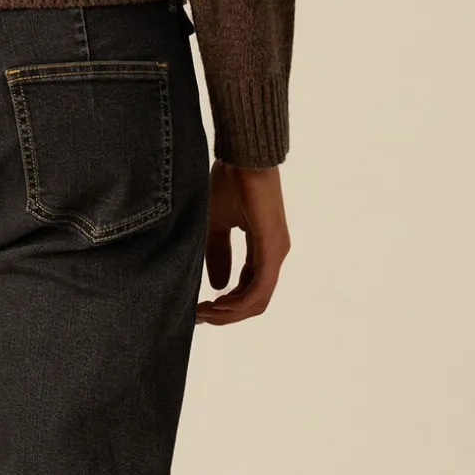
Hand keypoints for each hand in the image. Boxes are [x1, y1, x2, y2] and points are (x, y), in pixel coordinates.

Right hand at [198, 161, 289, 324]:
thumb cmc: (230, 182)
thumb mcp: (216, 224)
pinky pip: (259, 288)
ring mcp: (276, 253)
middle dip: (225, 315)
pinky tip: (217, 304)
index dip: (224, 305)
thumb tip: (216, 285)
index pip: (248, 290)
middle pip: (253, 303)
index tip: (198, 309)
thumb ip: (217, 253)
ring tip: (204, 313)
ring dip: (229, 313)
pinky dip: (238, 302)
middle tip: (198, 317)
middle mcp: (274, 255)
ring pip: (256, 300)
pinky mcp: (273, 248)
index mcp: (263, 250)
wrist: (243, 156)